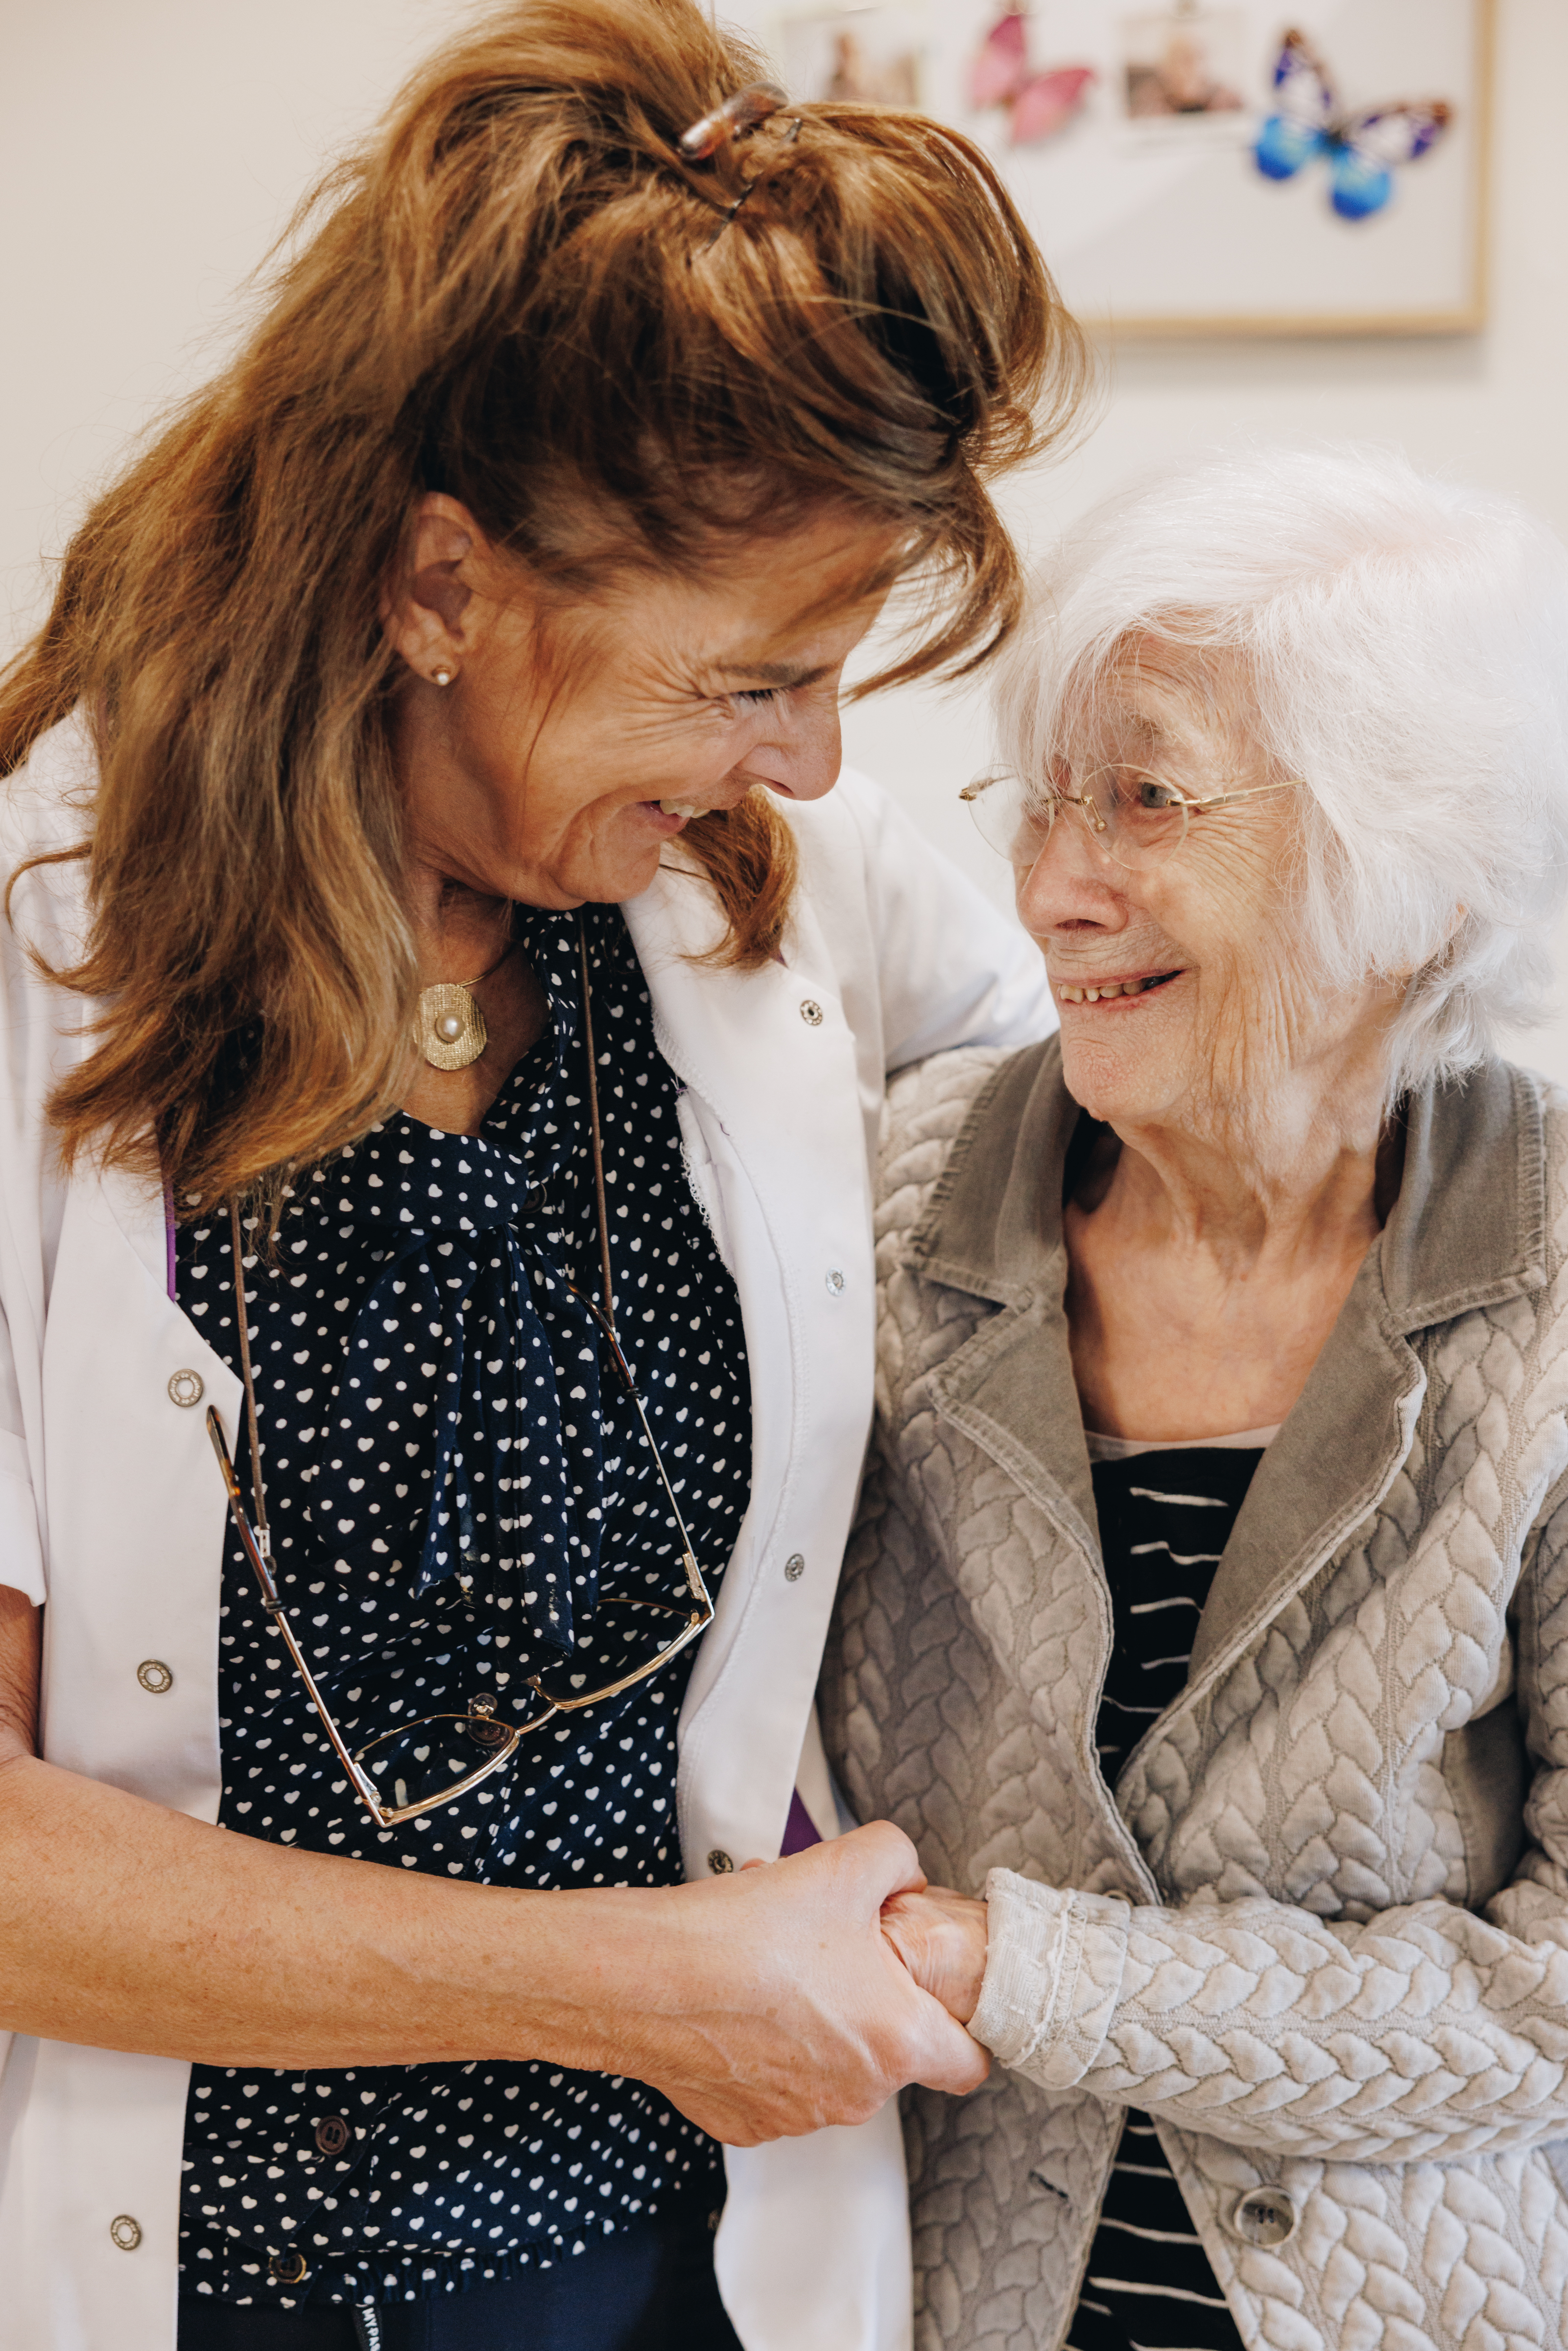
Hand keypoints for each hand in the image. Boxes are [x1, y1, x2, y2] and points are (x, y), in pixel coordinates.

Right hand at [592, 1822, 988, 2146]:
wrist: (649, 1977)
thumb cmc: (748, 1930)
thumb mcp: (846, 1863)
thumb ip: (898, 1860)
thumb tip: (906, 1873)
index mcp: (897, 2041)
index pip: (969, 2065)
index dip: (962, 2028)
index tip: (937, 2001)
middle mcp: (856, 2094)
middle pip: (891, 2055)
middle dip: (870, 2005)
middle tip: (832, 1952)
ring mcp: (799, 2116)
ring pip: (831, 2070)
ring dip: (817, 2025)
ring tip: (776, 1965)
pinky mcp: (746, 2123)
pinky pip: (776, 2086)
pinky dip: (767, 2052)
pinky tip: (740, 2005)